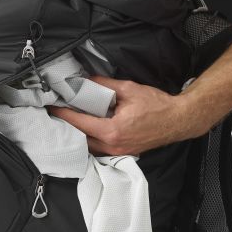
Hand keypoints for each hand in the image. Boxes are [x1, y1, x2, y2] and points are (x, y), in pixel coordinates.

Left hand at [48, 76, 211, 155]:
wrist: (178, 119)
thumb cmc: (157, 105)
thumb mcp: (129, 89)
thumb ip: (104, 85)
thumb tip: (87, 80)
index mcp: (112, 130)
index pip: (80, 122)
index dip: (64, 114)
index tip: (53, 108)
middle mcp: (113, 144)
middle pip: (81, 138)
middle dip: (69, 126)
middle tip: (60, 113)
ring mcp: (119, 151)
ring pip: (90, 146)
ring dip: (80, 134)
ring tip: (72, 120)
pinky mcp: (125, 151)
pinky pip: (101, 149)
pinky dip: (92, 140)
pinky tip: (90, 129)